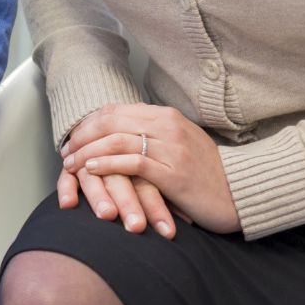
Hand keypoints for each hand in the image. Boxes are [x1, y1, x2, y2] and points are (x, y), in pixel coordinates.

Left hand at [59, 104, 238, 233]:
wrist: (240, 194)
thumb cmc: (206, 174)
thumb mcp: (179, 145)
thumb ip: (152, 135)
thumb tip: (118, 134)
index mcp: (167, 116)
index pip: (116, 111)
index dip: (89, 123)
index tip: (73, 138)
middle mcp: (168, 126)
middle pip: (111, 121)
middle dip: (82, 136)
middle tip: (65, 152)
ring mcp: (171, 148)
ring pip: (117, 139)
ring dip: (88, 151)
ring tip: (71, 163)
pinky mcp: (173, 173)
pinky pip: (132, 162)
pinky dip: (107, 164)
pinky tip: (91, 169)